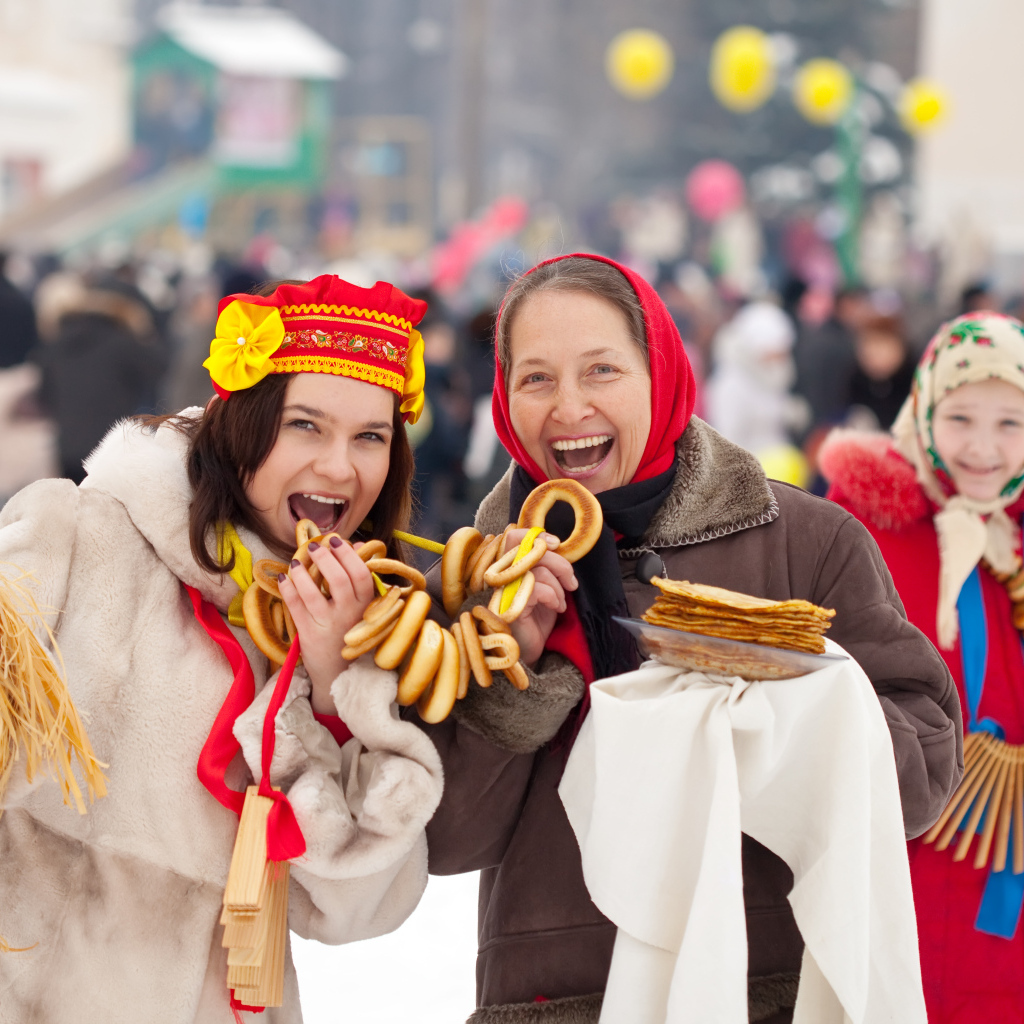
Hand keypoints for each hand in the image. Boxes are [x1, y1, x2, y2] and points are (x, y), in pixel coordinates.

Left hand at [278, 538, 375, 714]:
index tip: (336, 540)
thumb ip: (360, 577)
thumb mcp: (363, 607)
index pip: (361, 575)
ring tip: (296, 561)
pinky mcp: (308, 635)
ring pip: (313, 594)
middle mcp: (349, 615)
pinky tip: (284, 578)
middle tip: (314, 546)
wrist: (338, 674)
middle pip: (338, 580)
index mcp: (366, 606)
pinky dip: (288, 590)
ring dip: (302, 573)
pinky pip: (295, 608)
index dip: (348, 554)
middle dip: (325, 558)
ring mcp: (328, 626)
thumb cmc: (351, 633)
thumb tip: (357, 545)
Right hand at [498, 529, 577, 666]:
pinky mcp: (510, 605)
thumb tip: (557, 547)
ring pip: (539, 570)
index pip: (513, 537)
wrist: (531, 652)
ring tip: (561, 603)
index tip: (556, 543)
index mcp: (508, 568)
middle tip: (571, 582)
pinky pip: (538, 589)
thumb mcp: (544, 587)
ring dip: (559, 587)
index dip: (534, 535)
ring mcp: (503, 590)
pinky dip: (553, 596)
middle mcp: (501, 576)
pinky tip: (556, 608)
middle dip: (559, 563)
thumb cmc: (537, 619)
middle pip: (530, 550)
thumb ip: (545, 567)